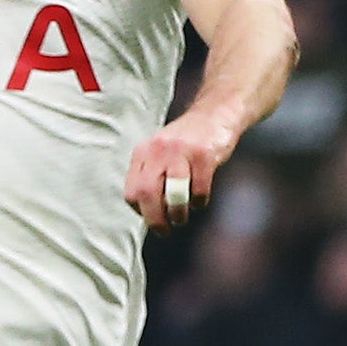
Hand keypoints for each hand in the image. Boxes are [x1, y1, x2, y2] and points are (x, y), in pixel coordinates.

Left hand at [124, 112, 233, 229]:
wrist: (214, 115)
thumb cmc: (185, 142)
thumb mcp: (158, 152)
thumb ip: (149, 175)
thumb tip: (145, 211)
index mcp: (143, 152)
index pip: (131, 190)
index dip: (140, 210)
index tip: (150, 216)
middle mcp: (158, 150)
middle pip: (147, 193)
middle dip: (155, 219)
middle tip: (163, 230)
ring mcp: (181, 152)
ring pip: (173, 195)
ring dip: (177, 214)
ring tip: (181, 218)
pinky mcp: (203, 155)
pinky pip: (199, 190)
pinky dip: (199, 202)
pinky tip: (199, 199)